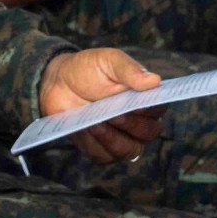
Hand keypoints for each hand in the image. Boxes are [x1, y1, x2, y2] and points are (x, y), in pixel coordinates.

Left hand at [38, 48, 164, 163]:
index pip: (158, 108)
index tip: (133, 104)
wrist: (58, 83)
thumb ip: (129, 69)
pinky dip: (94, 145)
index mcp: (144, 97)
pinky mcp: (101, 149)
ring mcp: (121, 137)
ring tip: (95, 123)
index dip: (149, 109)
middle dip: (130, 125)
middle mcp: (138, 120)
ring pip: (129, 150)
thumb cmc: (88, 69)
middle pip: (149, 133)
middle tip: (112, 113)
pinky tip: (85, 129)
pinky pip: (104, 156)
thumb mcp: (108, 61)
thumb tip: (154, 80)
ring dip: (112, 138)